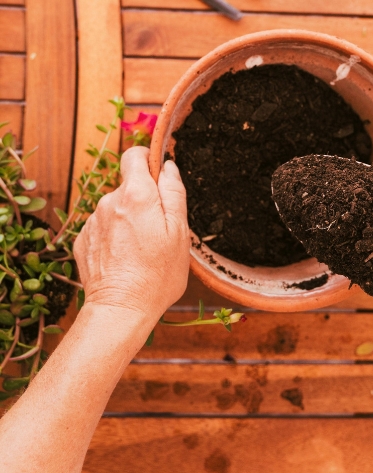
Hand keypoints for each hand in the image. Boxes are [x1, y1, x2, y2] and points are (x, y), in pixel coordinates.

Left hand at [73, 146, 189, 319]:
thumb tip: (168, 167)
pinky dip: (115, 236)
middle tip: (159, 230)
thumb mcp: (180, 232)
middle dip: (145, 200)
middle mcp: (109, 201)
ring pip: (117, 209)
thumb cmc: (158, 274)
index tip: (159, 176)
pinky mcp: (84, 239)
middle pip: (128, 187)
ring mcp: (93, 221)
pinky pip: (104, 227)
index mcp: (136, 195)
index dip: (149, 160)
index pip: (135, 156)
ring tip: (142, 249)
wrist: (122, 308)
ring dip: (129, 220)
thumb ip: (174, 192)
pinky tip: (125, 257)